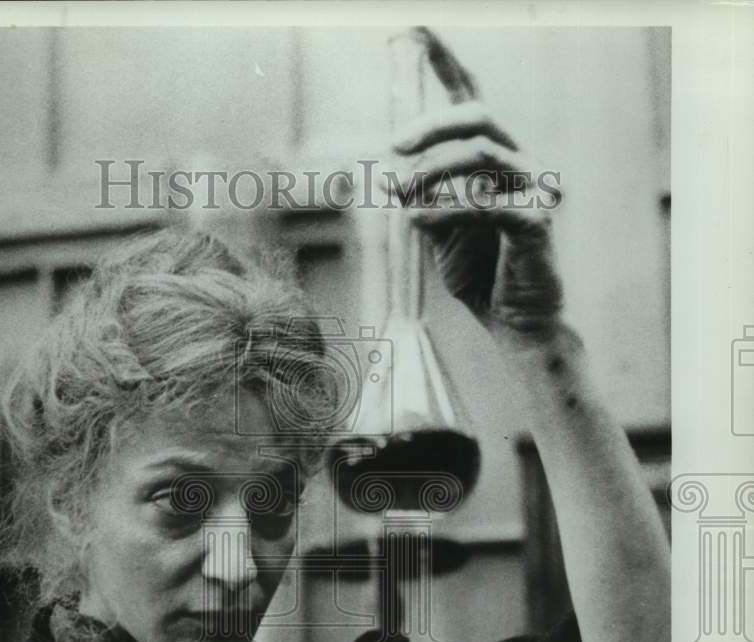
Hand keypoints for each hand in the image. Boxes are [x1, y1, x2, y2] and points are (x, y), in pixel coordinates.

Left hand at [392, 29, 564, 341]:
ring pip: (480, 155)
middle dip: (431, 126)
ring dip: (430, 172)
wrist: (511, 320)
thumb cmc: (479, 271)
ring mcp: (535, 188)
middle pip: (478, 117)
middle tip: (393, 147)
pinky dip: (445, 209)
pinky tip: (418, 221)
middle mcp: (522, 163)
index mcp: (497, 157)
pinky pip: (486, 202)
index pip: (474, 100)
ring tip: (399, 196)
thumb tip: (395, 173)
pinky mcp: (537, 221)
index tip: (416, 31)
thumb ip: (423, 195)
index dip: (447, 63)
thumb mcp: (438, 228)